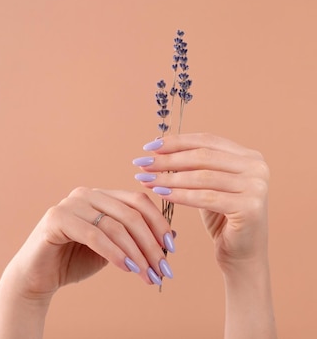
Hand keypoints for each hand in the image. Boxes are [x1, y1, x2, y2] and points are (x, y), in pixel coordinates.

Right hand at [1, 187, 175, 302]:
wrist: (37, 278)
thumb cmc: (74, 261)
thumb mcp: (113, 250)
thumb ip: (135, 239)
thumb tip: (172, 236)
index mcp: (101, 196)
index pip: (138, 200)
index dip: (158, 223)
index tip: (171, 249)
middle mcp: (87, 193)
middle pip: (130, 213)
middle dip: (150, 243)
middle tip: (162, 268)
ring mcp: (71, 203)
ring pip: (115, 224)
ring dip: (136, 252)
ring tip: (147, 274)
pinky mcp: (57, 218)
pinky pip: (94, 234)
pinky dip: (114, 252)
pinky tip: (127, 268)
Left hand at [133, 133, 269, 272]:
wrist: (243, 259)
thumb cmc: (223, 220)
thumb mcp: (208, 186)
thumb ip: (193, 165)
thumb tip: (158, 146)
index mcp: (250, 156)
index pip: (207, 140)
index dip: (176, 142)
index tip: (149, 146)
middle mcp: (257, 167)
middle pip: (203, 156)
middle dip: (168, 159)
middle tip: (142, 163)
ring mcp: (256, 187)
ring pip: (202, 177)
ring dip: (169, 177)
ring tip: (146, 179)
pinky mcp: (250, 207)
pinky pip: (205, 198)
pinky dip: (180, 194)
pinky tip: (161, 193)